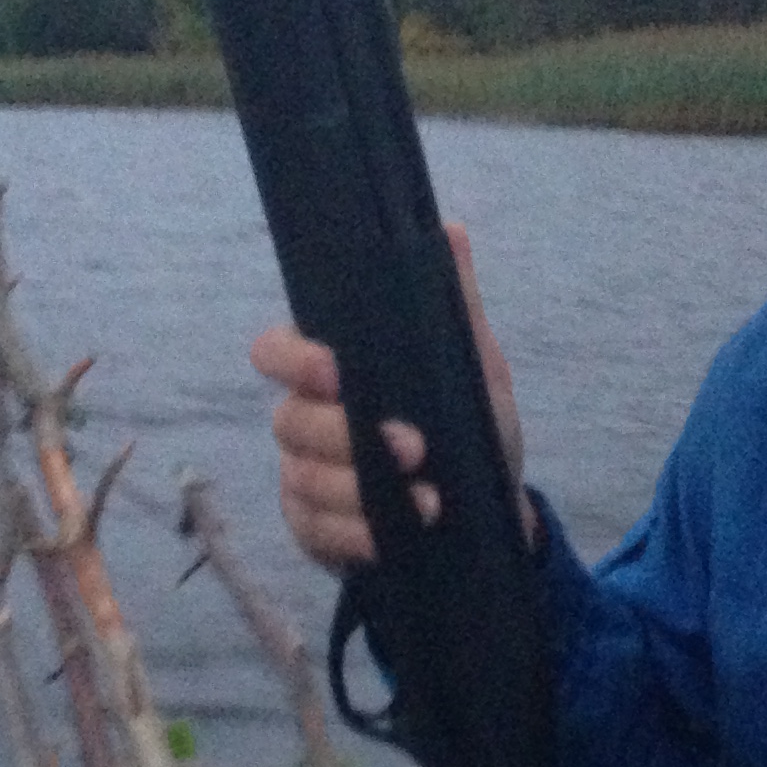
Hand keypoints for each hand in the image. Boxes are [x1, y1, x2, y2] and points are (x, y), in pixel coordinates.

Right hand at [249, 224, 534, 571]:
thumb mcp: (475, 368)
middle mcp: (307, 419)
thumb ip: (454, 304)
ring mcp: (304, 476)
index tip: (336, 371)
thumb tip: (448, 231)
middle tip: (413, 447)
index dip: (293, 360)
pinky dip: (354, 535)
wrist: (490, 513)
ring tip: (426, 501)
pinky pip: (313, 529)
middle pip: (288, 421)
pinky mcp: (313, 528)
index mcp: (333, 371)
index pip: (276, 351)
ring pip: (302, 478)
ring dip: (361, 491)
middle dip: (346, 436)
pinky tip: (391, 535)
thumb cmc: (471, 427)